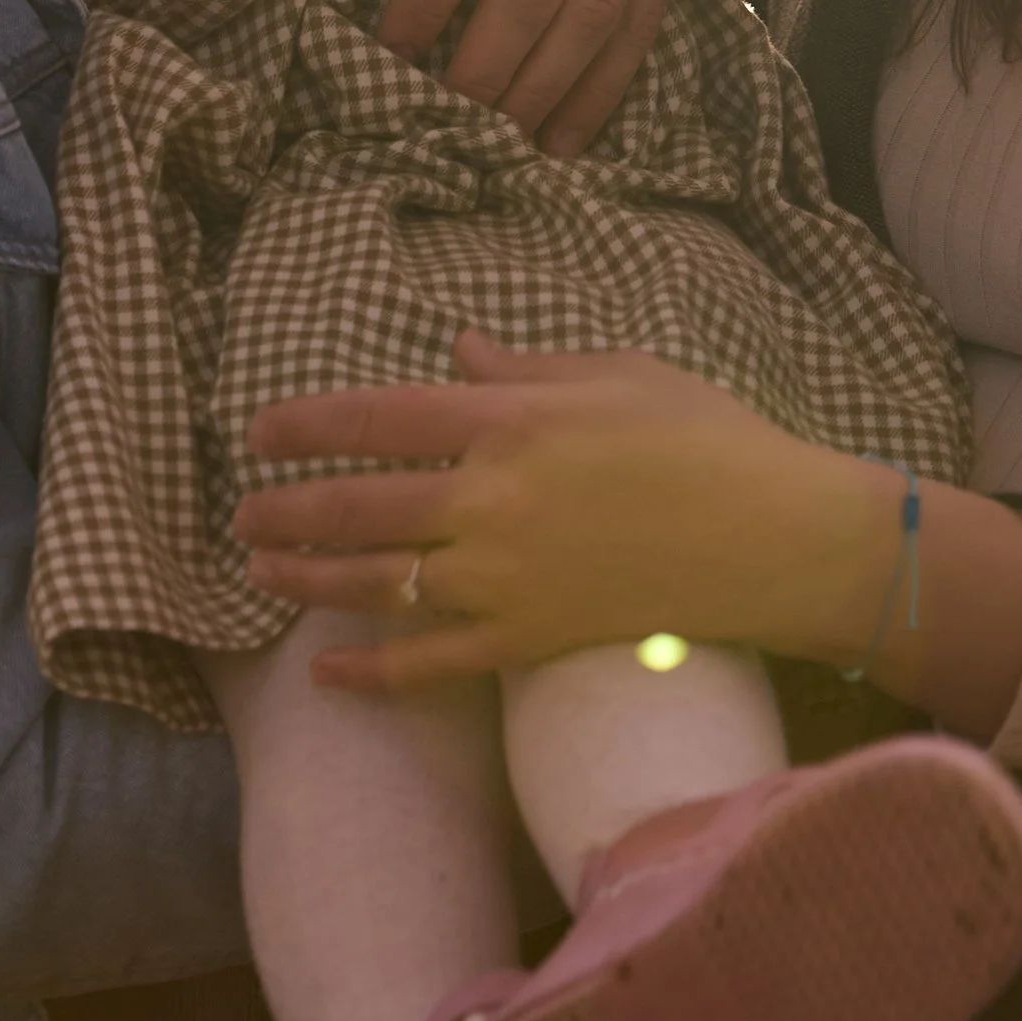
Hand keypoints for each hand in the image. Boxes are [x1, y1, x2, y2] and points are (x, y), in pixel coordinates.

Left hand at [236, 335, 909, 688]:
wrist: (778, 539)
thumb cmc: (709, 439)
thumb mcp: (618, 373)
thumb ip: (524, 366)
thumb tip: (456, 348)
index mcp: (512, 421)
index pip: (376, 418)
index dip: (304, 426)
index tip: (259, 433)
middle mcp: (491, 501)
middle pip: (357, 506)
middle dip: (287, 511)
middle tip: (243, 515)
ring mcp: (506, 578)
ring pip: (376, 583)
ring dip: (307, 581)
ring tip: (262, 574)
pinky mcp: (529, 641)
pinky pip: (431, 663)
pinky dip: (371, 672)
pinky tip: (326, 672)